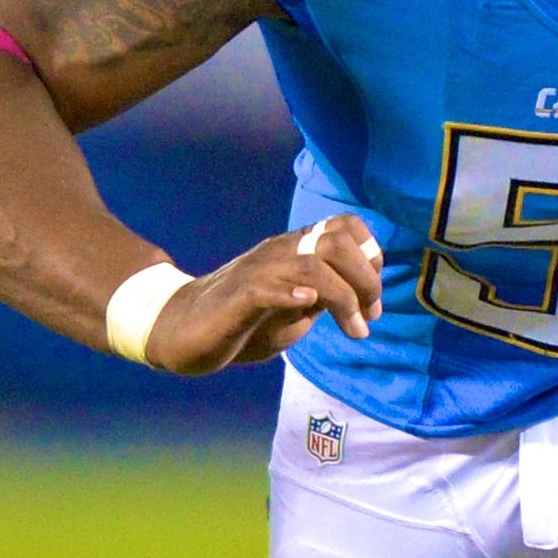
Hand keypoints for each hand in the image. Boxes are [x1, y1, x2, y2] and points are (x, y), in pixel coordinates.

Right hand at [144, 215, 384, 374]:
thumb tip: (363, 296)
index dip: (370, 257)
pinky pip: (267, 286)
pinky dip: (293, 293)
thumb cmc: (245, 322)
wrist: (185, 330)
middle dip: (365, 279)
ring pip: (312, 263)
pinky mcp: (237, 296)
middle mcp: (281, 252)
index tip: (372, 299)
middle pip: (337, 241)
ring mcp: (258, 271)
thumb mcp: (298, 309)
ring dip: (344, 298)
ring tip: (355, 330)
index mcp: (297, 251)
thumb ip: (327, 295)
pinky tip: (308, 305)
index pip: (345, 227)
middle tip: (369, 316)